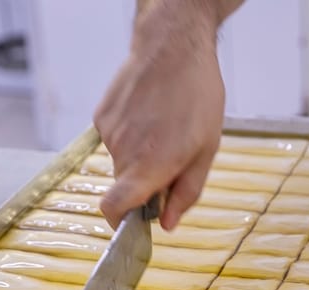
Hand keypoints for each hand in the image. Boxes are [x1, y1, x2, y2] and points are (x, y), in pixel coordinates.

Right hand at [94, 2, 232, 230]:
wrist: (173, 47)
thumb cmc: (197, 97)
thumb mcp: (206, 151)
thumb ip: (186, 192)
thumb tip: (168, 224)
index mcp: (149, 166)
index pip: (114, 208)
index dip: (118, 222)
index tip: (130, 223)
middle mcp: (123, 152)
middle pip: (124, 185)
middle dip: (144, 181)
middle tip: (171, 157)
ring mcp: (109, 133)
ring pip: (121, 160)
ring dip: (140, 154)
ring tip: (163, 127)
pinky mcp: (102, 115)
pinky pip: (115, 138)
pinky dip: (130, 135)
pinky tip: (150, 114)